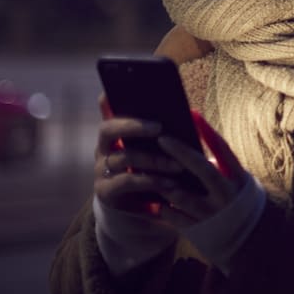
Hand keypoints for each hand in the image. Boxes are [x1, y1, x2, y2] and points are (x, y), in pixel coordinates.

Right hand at [93, 94, 187, 218]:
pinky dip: (151, 180)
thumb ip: (165, 132)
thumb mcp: (159, 149)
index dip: (108, 98)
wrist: (141, 204)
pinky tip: (170, 183)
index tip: (118, 89)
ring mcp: (101, 168)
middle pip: (108, 129)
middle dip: (134, 126)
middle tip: (159, 127)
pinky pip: (128, 181)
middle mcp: (102, 147)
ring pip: (125, 157)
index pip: (106, 108)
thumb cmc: (154, 167)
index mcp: (115, 131)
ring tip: (178, 165)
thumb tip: (192, 113)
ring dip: (155, 160)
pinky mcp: (105, 190)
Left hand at [150, 111, 247, 229]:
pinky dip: (161, 206)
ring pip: (181, 194)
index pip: (224, 150)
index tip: (192, 115)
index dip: (208, 132)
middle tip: (162, 138)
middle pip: (202, 169)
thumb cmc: (238, 202)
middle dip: (180, 152)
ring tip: (147, 168)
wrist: (248, 240)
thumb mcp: (238, 181)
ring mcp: (211, 213)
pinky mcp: (197, 229)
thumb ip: (220, 167)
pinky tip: (152, 198)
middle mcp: (225, 194)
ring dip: (163, 182)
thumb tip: (194, 148)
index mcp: (237, 178)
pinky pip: (173, 216)